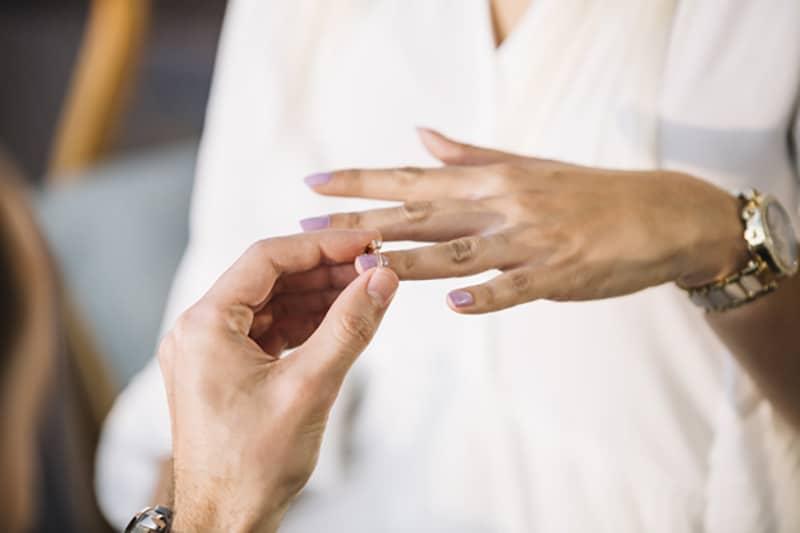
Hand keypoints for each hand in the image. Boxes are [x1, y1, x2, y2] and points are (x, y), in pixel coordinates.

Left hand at [158, 230, 398, 532]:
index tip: (365, 243)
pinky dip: (303, 322)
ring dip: (316, 295)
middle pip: (269, 278)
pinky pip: (267, 329)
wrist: (225, 520)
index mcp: (205, 324)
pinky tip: (338, 320)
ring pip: (271, 303)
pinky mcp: (223, 369)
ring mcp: (209, 350)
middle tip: (371, 267)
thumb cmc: (253, 465)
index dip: (321, 245)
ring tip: (363, 290)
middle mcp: (199, 329)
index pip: (267, 259)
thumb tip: (382, 280)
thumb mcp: (310, 387)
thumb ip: (349, 326)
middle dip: (323, 270)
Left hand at [301, 129, 748, 312]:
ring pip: (459, 250)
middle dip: (362, 221)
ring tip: (362, 266)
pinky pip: (516, 285)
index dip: (361, 181)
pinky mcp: (560, 271)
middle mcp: (502, 203)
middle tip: (309, 227)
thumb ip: (469, 155)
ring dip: (408, 259)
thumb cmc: (589, 193)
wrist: (662, 214)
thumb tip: (419, 136)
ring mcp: (530, 238)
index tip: (315, 185)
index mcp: (491, 179)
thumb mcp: (526, 167)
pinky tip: (455, 303)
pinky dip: (487, 294)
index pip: (413, 177)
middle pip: (421, 212)